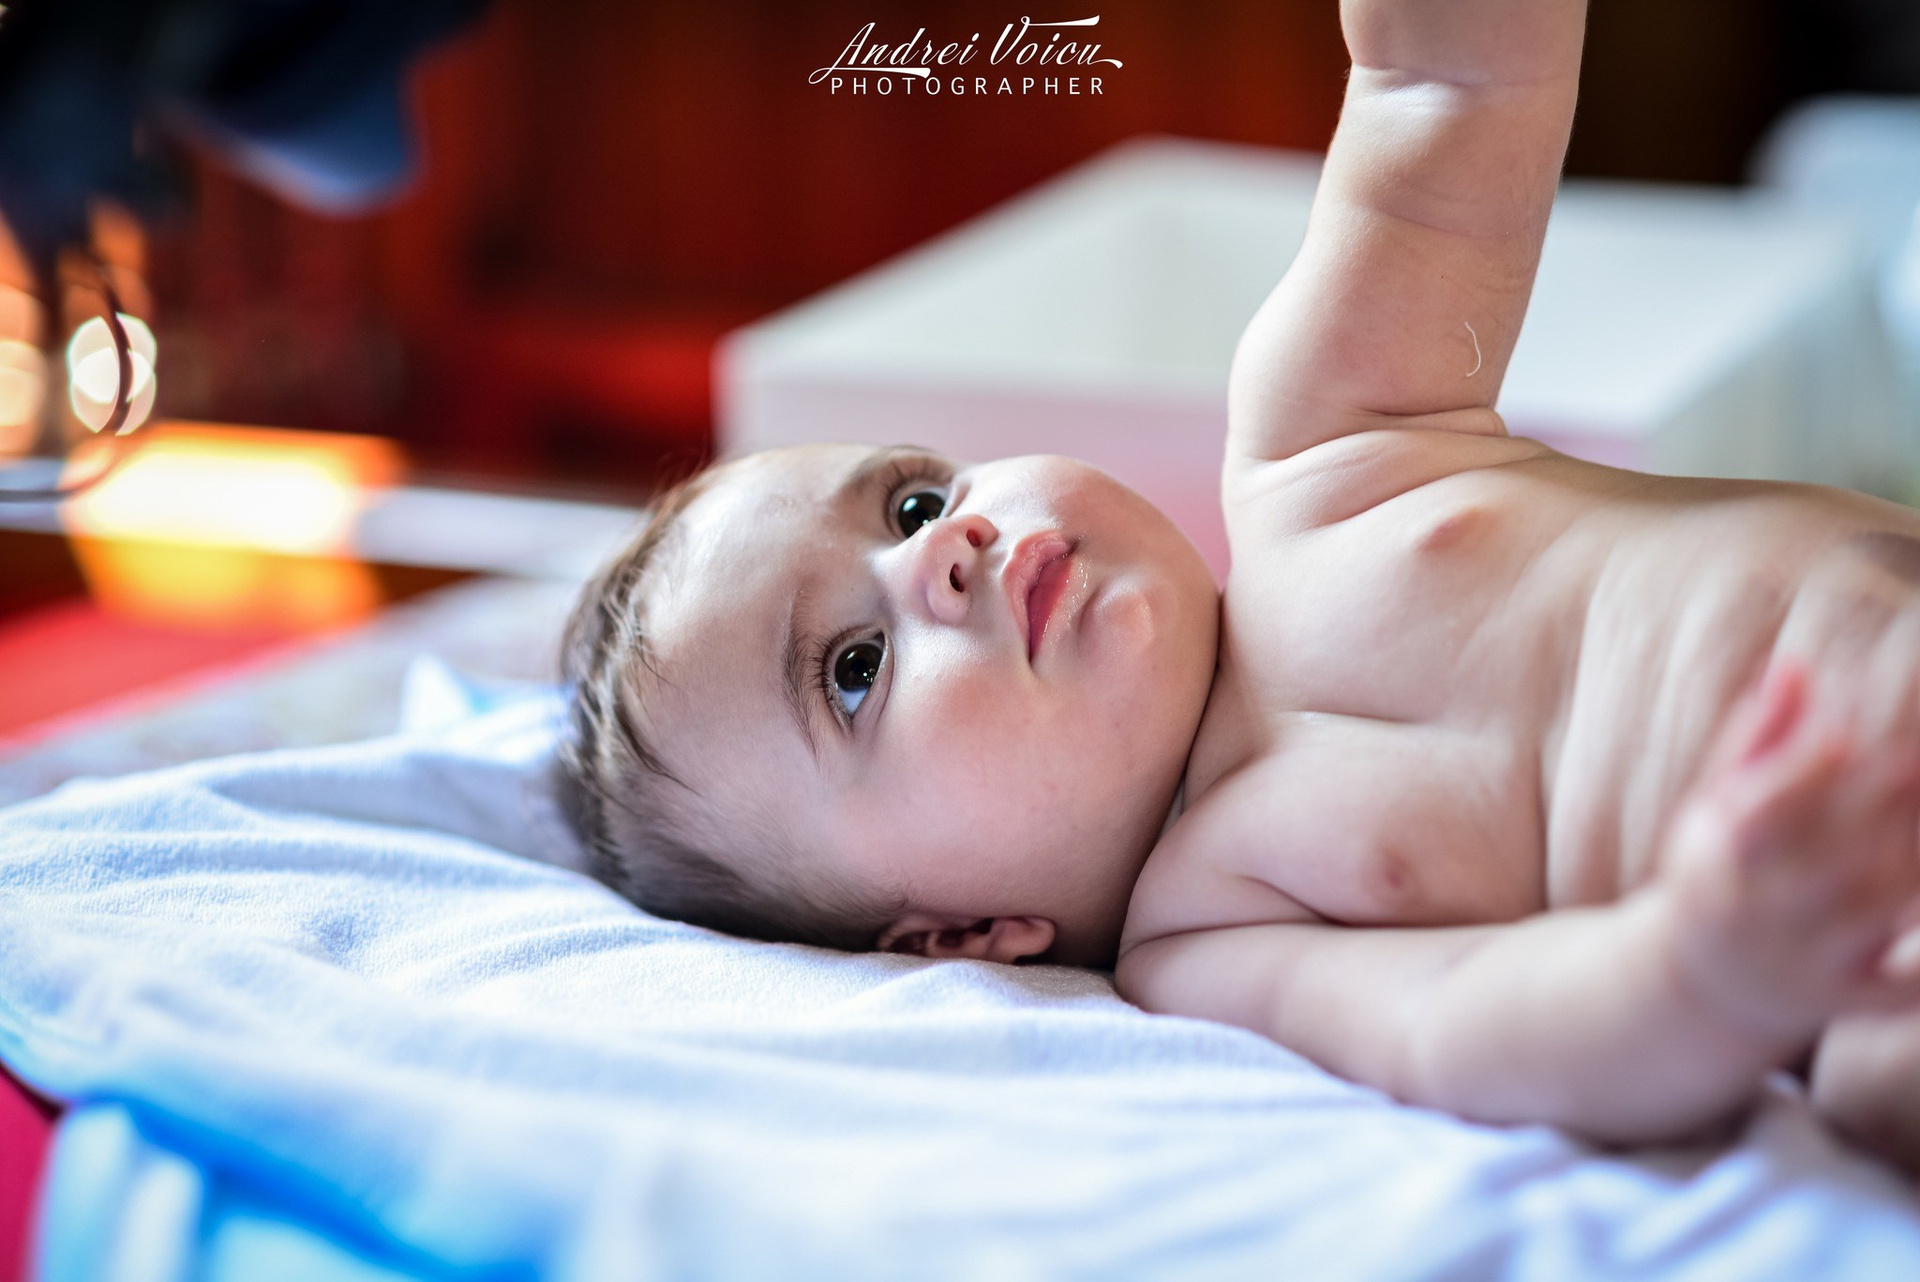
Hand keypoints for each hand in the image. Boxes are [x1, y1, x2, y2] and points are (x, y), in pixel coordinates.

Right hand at [1657, 660, 1919, 1045]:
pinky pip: (1899, 987)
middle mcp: (1754, 914)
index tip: (1848, 735)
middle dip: (1884, 811)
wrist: (1699, 988)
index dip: (1803, 775)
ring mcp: (1800, 962)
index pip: (1761, 815)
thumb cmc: (1721, 870)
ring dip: (1919, 870)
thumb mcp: (1715, 807)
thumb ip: (1758, 738)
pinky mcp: (1841, 1001)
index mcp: (1718, 858)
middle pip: (1829, 861)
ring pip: (1873, 916)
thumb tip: (1794, 664)